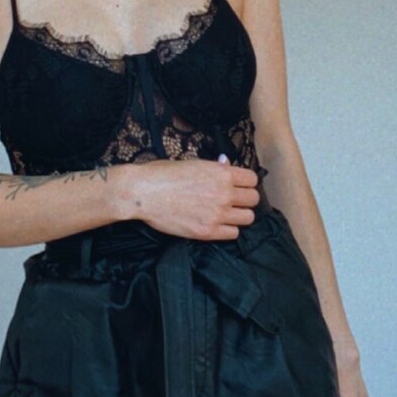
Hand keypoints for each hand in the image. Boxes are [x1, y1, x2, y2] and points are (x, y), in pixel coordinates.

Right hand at [128, 157, 259, 240]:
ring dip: (239, 215)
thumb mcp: (192, 163)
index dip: (246, 182)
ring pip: (247, 218)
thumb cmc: (162, 174)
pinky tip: (216, 223)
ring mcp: (217, 214)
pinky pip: (233, 233)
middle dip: (245, 199)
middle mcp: (224, 193)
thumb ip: (214, 167)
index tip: (239, 185)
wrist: (143, 192)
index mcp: (221, 173)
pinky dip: (228, 229)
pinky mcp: (207, 231)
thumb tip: (226, 164)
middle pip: (253, 199)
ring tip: (226, 213)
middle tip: (233, 200)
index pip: (252, 179)